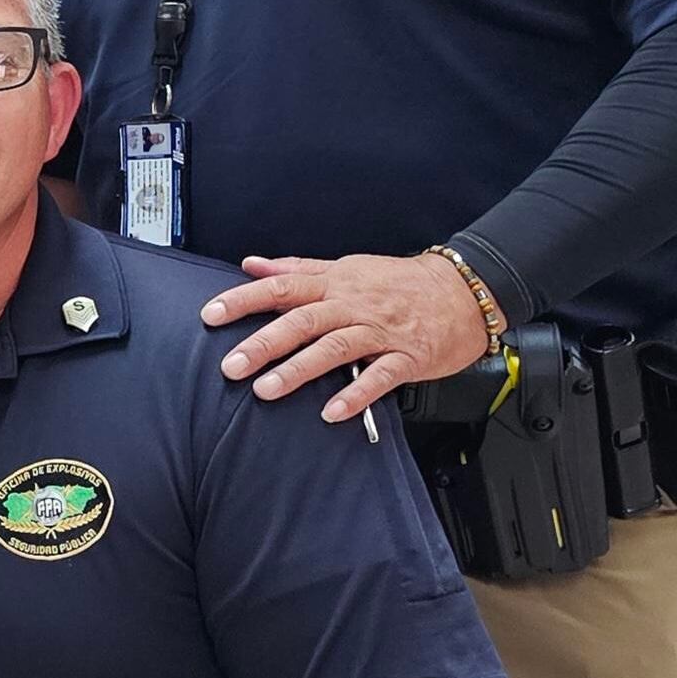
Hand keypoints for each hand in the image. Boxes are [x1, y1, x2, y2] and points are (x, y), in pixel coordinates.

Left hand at [203, 252, 493, 420]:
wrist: (465, 291)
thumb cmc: (399, 282)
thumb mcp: (346, 268)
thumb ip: (297, 269)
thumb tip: (252, 265)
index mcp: (334, 284)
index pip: (281, 287)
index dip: (244, 300)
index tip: (211, 315)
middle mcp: (353, 305)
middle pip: (302, 321)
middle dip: (264, 343)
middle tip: (231, 366)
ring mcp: (381, 331)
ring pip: (335, 348)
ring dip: (299, 370)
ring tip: (267, 390)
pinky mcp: (408, 356)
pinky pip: (380, 376)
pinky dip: (356, 394)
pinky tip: (332, 412)